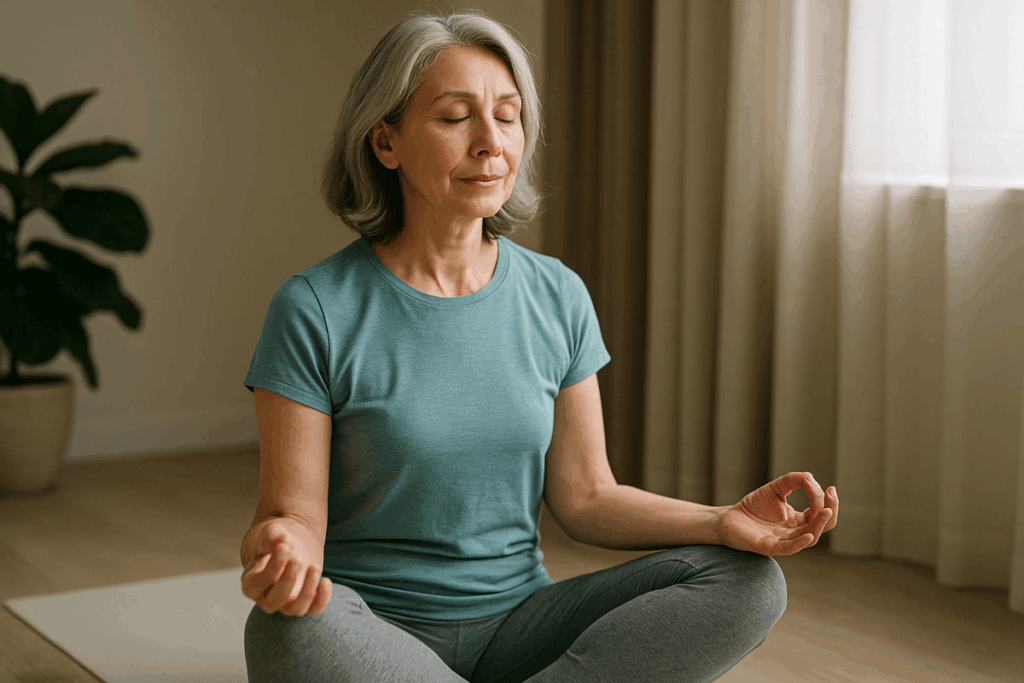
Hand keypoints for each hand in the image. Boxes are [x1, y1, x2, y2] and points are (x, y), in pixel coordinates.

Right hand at [240, 517, 332, 615]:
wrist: (290, 545)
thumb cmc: (275, 541)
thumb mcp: (270, 534)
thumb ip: (271, 536)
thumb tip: (283, 540)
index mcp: (251, 583)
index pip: (258, 583)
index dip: (273, 566)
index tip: (284, 546)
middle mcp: (266, 599)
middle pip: (274, 601)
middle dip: (288, 580)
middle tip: (298, 559)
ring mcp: (286, 604)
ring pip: (296, 610)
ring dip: (307, 591)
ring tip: (314, 566)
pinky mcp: (305, 602)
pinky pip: (314, 610)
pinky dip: (322, 599)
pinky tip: (325, 580)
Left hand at [715, 471, 838, 556]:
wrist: (729, 518)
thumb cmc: (753, 506)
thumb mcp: (775, 489)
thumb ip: (791, 481)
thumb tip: (810, 476)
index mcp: (798, 521)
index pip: (819, 513)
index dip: (823, 498)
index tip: (813, 481)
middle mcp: (795, 532)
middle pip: (822, 526)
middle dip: (830, 510)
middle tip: (831, 493)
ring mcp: (784, 541)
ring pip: (810, 537)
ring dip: (820, 524)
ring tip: (826, 510)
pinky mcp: (769, 547)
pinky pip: (789, 548)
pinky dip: (801, 543)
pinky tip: (809, 534)